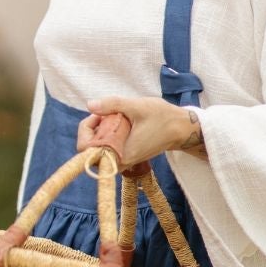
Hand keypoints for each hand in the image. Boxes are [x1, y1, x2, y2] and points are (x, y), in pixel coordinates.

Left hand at [77, 95, 195, 163]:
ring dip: (101, 129)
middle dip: (93, 127)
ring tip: (115, 117)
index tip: (99, 114)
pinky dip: (108, 133)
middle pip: (89, 148)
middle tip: (107, 113)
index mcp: (121, 154)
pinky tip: (120, 122)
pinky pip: (107, 146)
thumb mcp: (137, 106)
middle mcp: (120, 161)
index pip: (86, 149)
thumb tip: (90, 105)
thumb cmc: (161, 118)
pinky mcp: (126, 156)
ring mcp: (123, 160)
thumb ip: (112, 104)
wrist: (179, 129)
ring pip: (98, 147)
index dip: (86, 129)